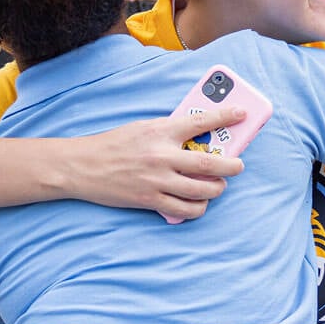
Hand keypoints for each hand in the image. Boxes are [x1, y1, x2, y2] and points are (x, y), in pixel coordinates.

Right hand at [69, 107, 245, 220]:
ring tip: (219, 185)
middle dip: (232, 165)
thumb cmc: (112, 145)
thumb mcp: (142, 128)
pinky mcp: (150, 200)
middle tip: (238, 165)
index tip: (241, 114)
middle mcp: (162, 156)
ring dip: (217, 189)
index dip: (225, 116)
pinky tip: (198, 203)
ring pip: (202, 190)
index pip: (200, 122)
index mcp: (160, 131)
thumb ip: (168, 132)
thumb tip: (196, 139)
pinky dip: (197, 207)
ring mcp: (157, 180)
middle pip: (210, 164)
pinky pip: (185, 209)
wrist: (82, 166)